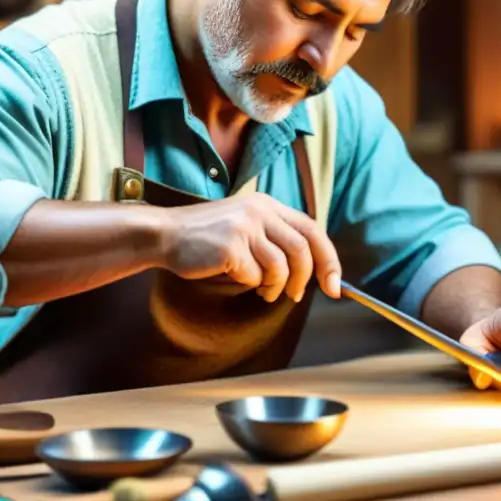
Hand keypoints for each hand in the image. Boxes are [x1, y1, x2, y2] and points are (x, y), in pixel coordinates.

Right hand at [156, 192, 341, 302]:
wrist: (165, 235)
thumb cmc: (206, 238)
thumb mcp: (246, 225)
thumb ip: (274, 237)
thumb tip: (311, 269)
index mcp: (267, 204)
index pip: (312, 229)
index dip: (329, 259)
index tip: (335, 285)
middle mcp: (259, 211)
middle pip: (302, 250)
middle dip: (306, 279)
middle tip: (297, 296)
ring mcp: (244, 227)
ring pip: (281, 266)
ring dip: (277, 287)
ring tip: (264, 291)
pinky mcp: (230, 246)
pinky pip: (254, 275)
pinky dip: (250, 284)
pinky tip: (236, 277)